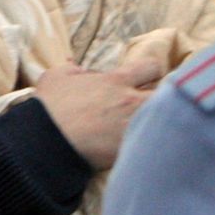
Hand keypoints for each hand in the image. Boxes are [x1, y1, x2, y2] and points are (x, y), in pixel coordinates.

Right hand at [32, 56, 160, 169]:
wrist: (45, 142)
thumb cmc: (49, 108)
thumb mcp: (56, 78)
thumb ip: (71, 69)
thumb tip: (75, 65)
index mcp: (116, 81)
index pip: (152, 67)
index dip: (153, 72)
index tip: (148, 79)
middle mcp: (131, 101)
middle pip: (168, 93)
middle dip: (166, 97)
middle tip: (157, 103)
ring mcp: (133, 126)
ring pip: (164, 119)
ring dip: (162, 120)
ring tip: (159, 125)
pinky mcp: (131, 149)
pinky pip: (154, 144)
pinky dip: (155, 144)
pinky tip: (151, 147)